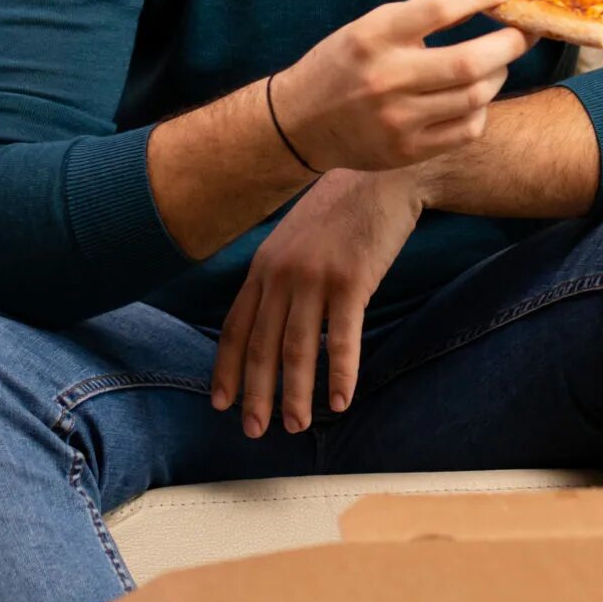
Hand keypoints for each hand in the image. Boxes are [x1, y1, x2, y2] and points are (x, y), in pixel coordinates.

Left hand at [210, 169, 423, 436]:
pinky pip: (342, 339)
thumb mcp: (295, 236)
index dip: (227, 369)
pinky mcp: (350, 281)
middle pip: (262, 347)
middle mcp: (281, 274)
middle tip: (255, 431)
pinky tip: (342, 401)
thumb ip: (279, 273)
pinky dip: (340, 374)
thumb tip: (271, 315)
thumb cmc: (342, 206)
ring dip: (295, 394)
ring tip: (295, 425)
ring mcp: (314, 278)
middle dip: (256, 394)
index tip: (221, 403)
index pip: (235, 328)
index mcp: (263, 265)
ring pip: (297, 350)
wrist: (381, 170)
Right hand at [269, 0, 529, 172]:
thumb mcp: (370, 27)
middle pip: (470, 62)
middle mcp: (387, 79)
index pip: (438, 9)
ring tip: (497, 62)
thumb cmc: (345, 64)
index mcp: (374, 37)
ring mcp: (399, 120)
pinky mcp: (408, 150)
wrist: (301, 122)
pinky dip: (481, 109)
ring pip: (476, 97)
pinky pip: (467, 129)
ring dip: (498, 74)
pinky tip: (474, 97)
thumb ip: (421, 16)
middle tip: (524, 32)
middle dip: (509, 43)